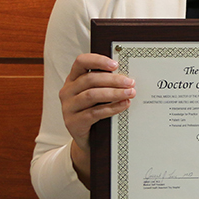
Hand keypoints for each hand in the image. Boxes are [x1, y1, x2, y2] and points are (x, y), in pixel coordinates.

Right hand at [59, 53, 134, 183]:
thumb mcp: (98, 94)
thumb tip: (128, 75)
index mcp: (73, 79)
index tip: (116, 64)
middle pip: (90, 79)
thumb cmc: (94, 109)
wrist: (87, 138)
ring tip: (130, 93)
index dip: (98, 60)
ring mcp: (68, 107)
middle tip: (131, 82)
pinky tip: (124, 105)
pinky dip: (112, 107)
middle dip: (113, 80)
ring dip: (114, 93)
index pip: (81, 62)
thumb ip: (106, 83)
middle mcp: (67, 91)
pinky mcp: (73, 122)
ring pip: (92, 95)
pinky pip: (94, 112)